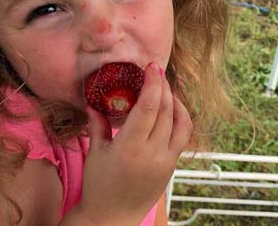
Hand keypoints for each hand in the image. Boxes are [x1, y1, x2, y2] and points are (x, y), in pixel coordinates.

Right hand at [77, 62, 192, 225]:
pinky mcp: (172, 167)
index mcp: (130, 148)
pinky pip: (183, 136)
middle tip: (156, 70)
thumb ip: (97, 123)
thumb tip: (93, 101)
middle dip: (162, 86)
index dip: (152, 84)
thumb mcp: (95, 153)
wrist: (113, 218)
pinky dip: (181, 118)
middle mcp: (152, 153)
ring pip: (180, 122)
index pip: (147, 107)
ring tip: (165, 87)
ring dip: (175, 100)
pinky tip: (172, 109)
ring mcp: (166, 161)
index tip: (151, 66)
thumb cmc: (99, 186)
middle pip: (165, 110)